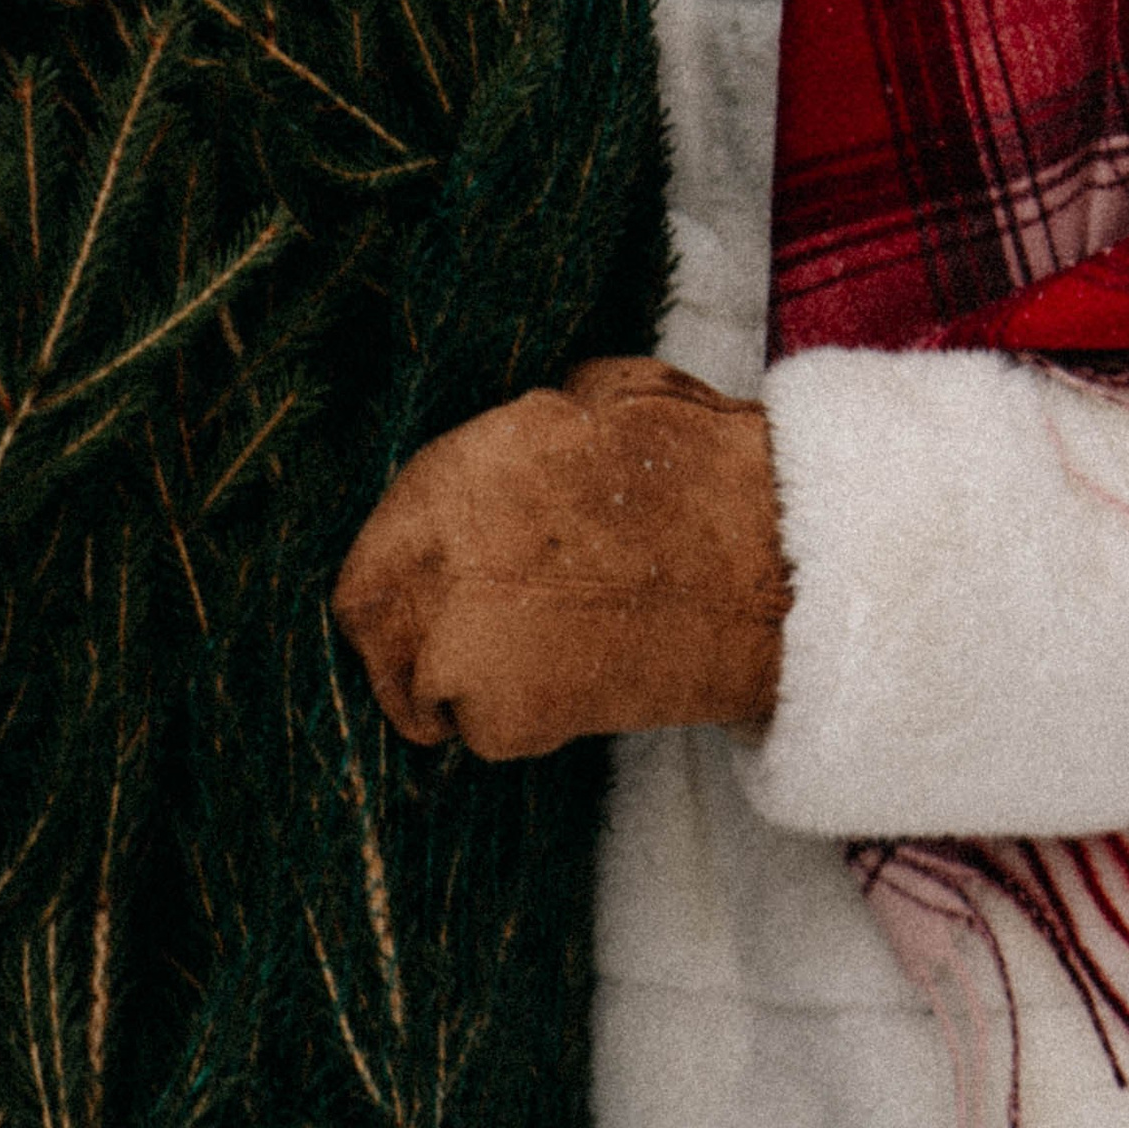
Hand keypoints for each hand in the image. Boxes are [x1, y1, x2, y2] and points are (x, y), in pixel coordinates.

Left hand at [332, 358, 788, 759]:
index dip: (401, 569)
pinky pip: (482, 731)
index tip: (427, 583)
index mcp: (449, 474)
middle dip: (403, 636)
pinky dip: (518, 722)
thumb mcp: (599, 396)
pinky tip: (574, 686)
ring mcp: (455, 645)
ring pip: (419, 685)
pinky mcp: (501, 718)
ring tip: (536, 661)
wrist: (760, 562)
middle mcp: (432, 560)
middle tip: (453, 646)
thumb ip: (529, 430)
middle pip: (368, 620)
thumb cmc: (694, 468)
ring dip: (460, 683)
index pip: (371, 544)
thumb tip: (519, 434)